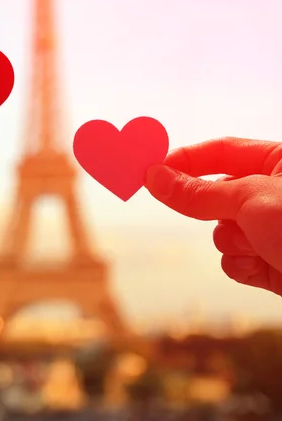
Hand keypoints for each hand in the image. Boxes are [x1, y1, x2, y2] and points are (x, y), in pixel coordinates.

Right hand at [145, 137, 281, 295]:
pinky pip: (234, 260)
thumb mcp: (251, 201)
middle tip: (170, 201)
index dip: (186, 159)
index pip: (222, 152)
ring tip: (260, 247)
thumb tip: (154, 176)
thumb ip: (198, 191)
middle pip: (217, 194)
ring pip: (223, 231)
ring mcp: (274, 231)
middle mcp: (276, 196)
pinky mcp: (273, 263)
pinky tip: (266, 268)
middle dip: (210, 208)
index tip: (152, 169)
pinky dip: (242, 265)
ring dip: (232, 241)